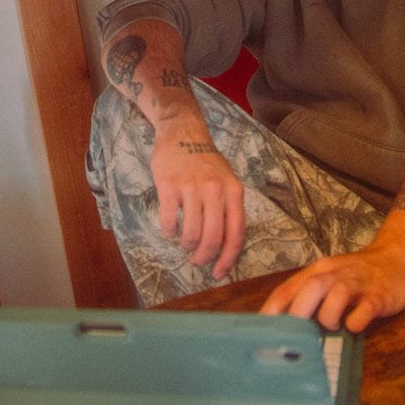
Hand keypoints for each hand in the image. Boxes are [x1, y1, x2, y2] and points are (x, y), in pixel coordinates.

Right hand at [151, 125, 244, 279]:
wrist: (182, 131)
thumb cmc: (206, 162)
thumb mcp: (227, 180)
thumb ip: (228, 209)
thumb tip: (225, 247)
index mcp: (234, 191)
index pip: (235, 234)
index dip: (227, 259)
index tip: (218, 273)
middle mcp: (215, 190)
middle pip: (212, 239)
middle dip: (203, 258)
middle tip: (196, 261)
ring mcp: (191, 187)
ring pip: (191, 234)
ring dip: (186, 245)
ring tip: (184, 242)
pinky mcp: (169, 185)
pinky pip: (170, 221)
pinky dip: (169, 232)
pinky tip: (170, 229)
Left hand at [259, 239, 404, 331]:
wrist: (396, 256)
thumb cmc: (357, 274)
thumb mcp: (329, 278)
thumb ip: (308, 296)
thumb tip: (283, 323)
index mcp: (319, 271)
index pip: (289, 287)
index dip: (273, 308)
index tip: (261, 329)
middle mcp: (336, 274)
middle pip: (310, 288)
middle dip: (298, 313)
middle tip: (293, 336)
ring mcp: (358, 283)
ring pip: (337, 294)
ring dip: (329, 316)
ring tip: (333, 327)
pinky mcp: (380, 294)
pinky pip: (366, 308)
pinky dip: (356, 321)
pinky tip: (354, 327)